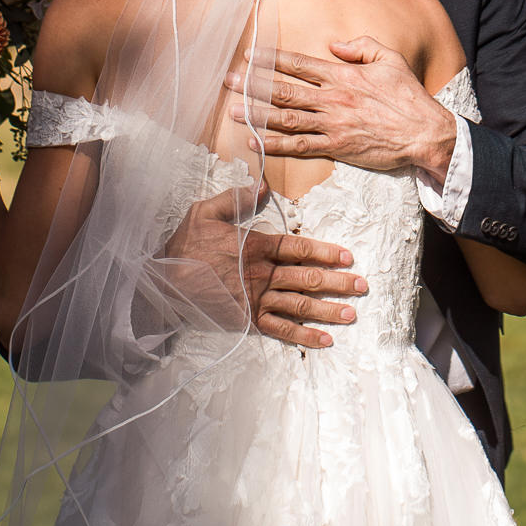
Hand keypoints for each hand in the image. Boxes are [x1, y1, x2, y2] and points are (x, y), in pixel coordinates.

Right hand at [160, 186, 366, 347]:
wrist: (163, 285)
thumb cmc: (184, 246)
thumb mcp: (206, 211)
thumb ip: (237, 198)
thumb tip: (263, 185)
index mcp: (257, 246)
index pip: (300, 248)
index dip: (328, 253)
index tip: (348, 257)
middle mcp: (262, 274)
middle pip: (308, 278)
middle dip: (338, 282)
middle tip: (362, 286)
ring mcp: (256, 300)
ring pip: (300, 305)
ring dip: (328, 310)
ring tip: (351, 313)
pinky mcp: (248, 321)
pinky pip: (281, 330)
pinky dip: (304, 336)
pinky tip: (324, 340)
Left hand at [227, 37, 456, 181]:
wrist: (425, 132)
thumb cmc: (409, 96)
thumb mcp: (389, 59)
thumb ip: (360, 46)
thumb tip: (333, 44)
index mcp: (343, 75)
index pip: (299, 64)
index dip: (272, 59)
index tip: (250, 56)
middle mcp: (332, 98)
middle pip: (284, 90)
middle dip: (253, 85)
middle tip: (229, 82)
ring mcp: (332, 124)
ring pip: (286, 118)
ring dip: (257, 115)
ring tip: (233, 112)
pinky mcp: (336, 148)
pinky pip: (300, 146)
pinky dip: (276, 145)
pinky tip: (256, 143)